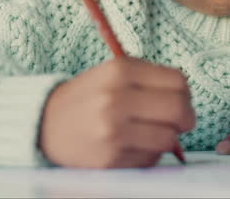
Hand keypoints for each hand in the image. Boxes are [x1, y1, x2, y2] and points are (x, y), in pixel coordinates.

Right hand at [38, 56, 194, 167]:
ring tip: (151, 133)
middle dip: (186, 118)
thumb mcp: (113, 74)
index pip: (178, 82)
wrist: (42, 125)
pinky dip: (149, 153)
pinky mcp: (110, 158)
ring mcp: (112, 131)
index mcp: (120, 71)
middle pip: (179, 110)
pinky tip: (133, 145)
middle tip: (180, 122)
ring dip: (167, 138)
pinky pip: (150, 158)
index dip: (186, 94)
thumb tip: (187, 99)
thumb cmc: (87, 98)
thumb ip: (150, 80)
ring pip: (168, 137)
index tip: (180, 101)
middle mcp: (116, 99)